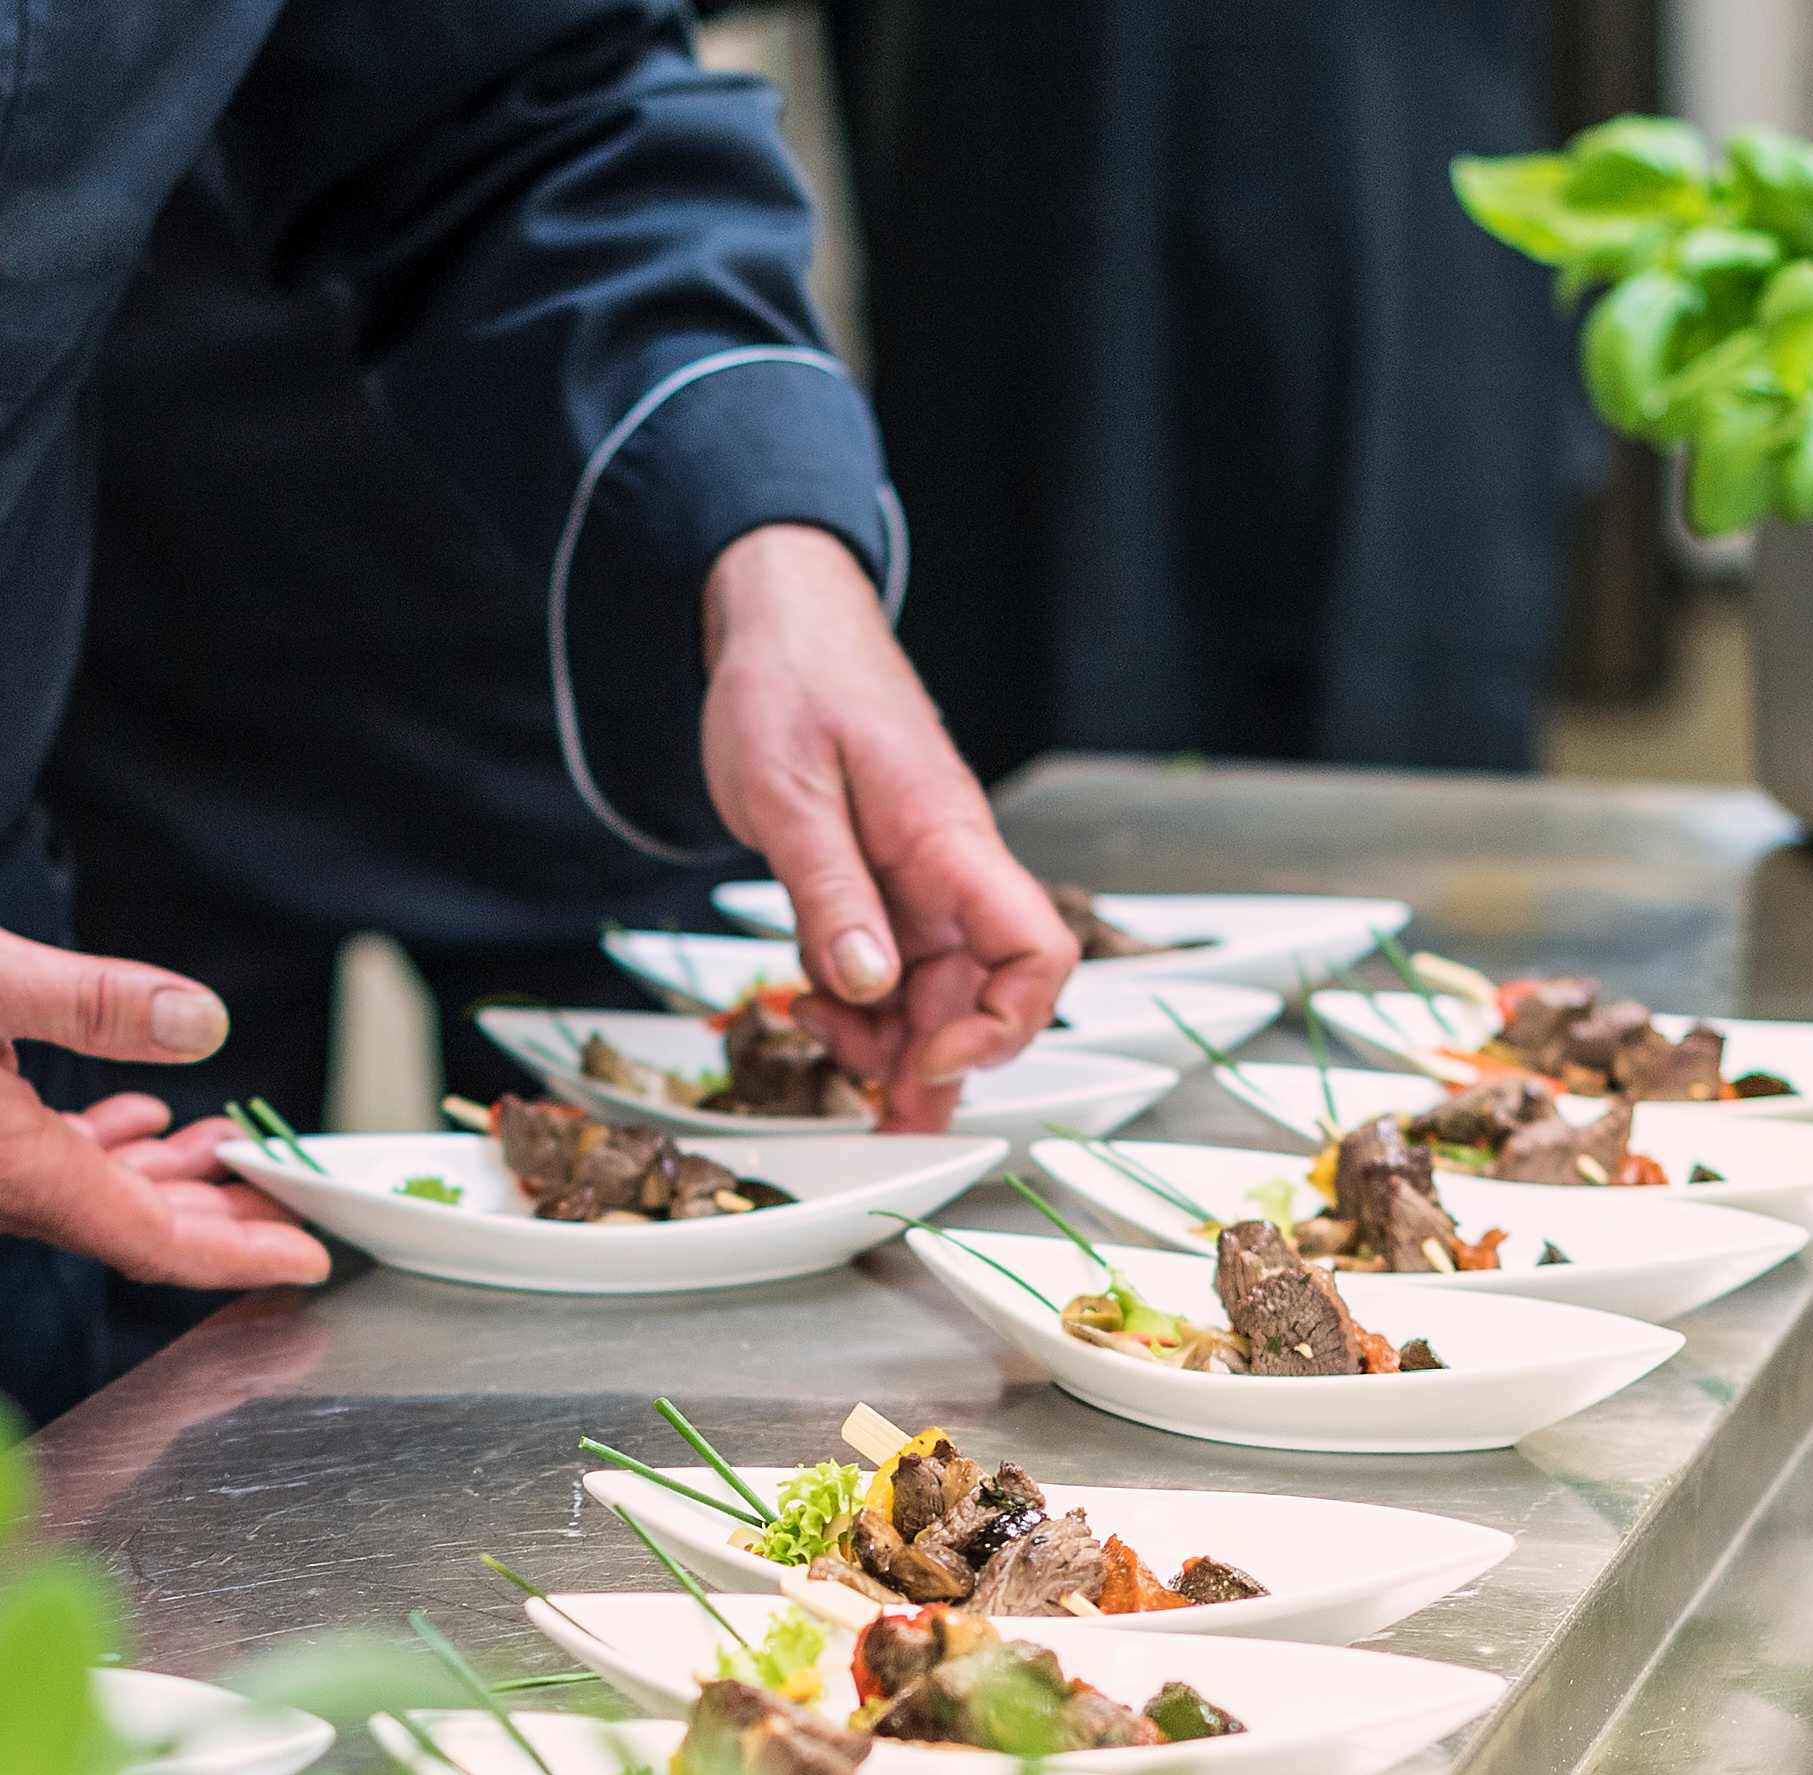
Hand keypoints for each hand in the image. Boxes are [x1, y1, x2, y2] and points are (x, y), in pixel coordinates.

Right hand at [0, 871, 332, 1289]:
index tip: (313, 1257)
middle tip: (301, 1201)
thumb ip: (98, 1002)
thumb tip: (201, 1023)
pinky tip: (141, 1118)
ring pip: (98, 1201)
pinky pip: (52, 1172)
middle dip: (228, 1221)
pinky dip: (112, 1153)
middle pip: (140, 1232)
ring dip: (172, 1183)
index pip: (158, 1240)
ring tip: (239, 1153)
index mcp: (17, 1170)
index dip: (244, 1252)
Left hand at [698, 524, 1077, 1129]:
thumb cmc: (789, 679)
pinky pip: (893, 965)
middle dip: (932, 1065)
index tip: (928, 1057)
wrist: (775, 616)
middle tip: (876, 1120)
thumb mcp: (789, 793)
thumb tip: (866, 987)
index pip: (1037, 951)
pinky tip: (813, 1004)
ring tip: (823, 1047)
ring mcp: (920, 877)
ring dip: (890, 1041)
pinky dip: (860, 1001)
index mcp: (949, 840)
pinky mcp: (885, 881)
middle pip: (982, 994)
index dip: (1002, 1024)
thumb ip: (829, 893)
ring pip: (936, 991)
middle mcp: (950, 867)